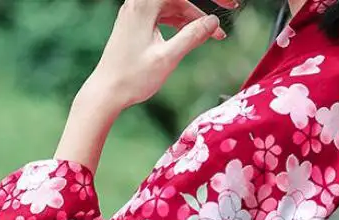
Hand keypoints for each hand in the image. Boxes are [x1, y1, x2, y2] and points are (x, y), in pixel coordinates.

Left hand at [89, 0, 233, 111]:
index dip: (210, 0)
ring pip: (171, 7)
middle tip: (223, 24)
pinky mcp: (135, 23)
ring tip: (211, 37)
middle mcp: (137, 2)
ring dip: (191, 19)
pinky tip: (191, 36)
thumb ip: (192, 36)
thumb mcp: (168, 57)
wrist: (106, 91)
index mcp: (144, 4)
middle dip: (201, 11)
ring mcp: (135, 12)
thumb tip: (213, 22)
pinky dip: (178, 24)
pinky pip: (162, 15)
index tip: (231, 5)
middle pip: (177, 0)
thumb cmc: (133, 77)